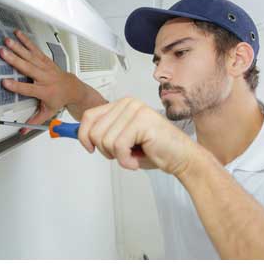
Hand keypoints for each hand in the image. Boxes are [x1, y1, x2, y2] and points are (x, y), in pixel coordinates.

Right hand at [0, 29, 74, 133]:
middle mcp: (44, 77)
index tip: (4, 82)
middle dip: (15, 60)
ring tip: (7, 41)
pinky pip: (35, 49)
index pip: (28, 89)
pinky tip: (17, 34)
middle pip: (28, 68)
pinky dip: (26, 41)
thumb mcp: (48, 112)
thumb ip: (34, 120)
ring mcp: (45, 67)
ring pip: (30, 56)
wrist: (72, 88)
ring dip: (18, 47)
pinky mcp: (45, 60)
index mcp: (43, 91)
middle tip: (3, 53)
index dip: (16, 86)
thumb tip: (22, 132)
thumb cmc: (58, 100)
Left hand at [78, 97, 197, 175]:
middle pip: (94, 131)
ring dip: (118, 157)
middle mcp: (128, 103)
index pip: (89, 116)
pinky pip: (118, 147)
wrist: (182, 158)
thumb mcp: (122, 140)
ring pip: (105, 140)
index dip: (83, 135)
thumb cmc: (155, 150)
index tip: (89, 148)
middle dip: (105, 150)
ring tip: (134, 156)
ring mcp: (135, 110)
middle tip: (123, 154)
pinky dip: (126, 161)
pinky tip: (137, 160)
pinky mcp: (141, 121)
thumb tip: (81, 136)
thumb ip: (105, 134)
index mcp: (122, 105)